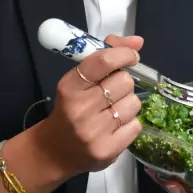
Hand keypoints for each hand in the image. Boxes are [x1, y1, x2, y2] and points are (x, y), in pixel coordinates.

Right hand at [35, 35, 143, 177]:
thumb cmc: (70, 109)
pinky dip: (129, 124)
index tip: (132, 55)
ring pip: (133, 102)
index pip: (103, 61)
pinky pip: (136, 125)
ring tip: (111, 111)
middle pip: (124, 81)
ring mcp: (93, 132)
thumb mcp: (79, 80)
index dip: (123, 54)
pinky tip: (114, 127)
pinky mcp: (107, 150)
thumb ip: (105, 56)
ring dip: (127, 104)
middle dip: (122, 83)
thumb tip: (138, 41)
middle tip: (111, 92)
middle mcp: (80, 109)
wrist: (54, 152)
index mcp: (70, 86)